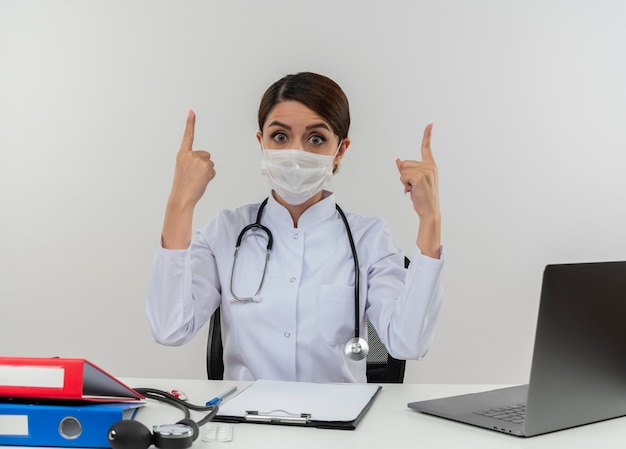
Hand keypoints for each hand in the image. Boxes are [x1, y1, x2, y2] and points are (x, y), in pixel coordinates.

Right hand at [168, 110, 215, 208]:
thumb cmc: (182, 186)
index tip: (192, 111)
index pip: (187, 136)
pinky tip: (201, 182)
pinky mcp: (206, 166)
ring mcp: (198, 160)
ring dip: (206, 172)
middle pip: (206, 155)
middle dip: (203, 165)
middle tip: (194, 176)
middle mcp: (189, 154)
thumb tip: (205, 164)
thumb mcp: (183, 170)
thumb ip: (192, 162)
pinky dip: (209, 177)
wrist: (181, 197)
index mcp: (182, 154)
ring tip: (196, 180)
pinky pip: (213, 170)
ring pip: (210, 163)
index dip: (190, 123)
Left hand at [396, 123, 440, 257]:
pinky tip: (413, 191)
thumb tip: (397, 160)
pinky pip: (403, 177)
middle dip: (405, 176)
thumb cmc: (423, 197)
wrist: (429, 211)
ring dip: (405, 182)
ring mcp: (426, 171)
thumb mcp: (415, 182)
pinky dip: (405, 185)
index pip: (427, 147)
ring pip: (403, 170)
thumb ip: (407, 170)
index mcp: (431, 166)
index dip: (427, 135)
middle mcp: (430, 166)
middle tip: (414, 188)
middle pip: (405, 163)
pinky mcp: (420, 177)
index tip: (430, 123)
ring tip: (414, 190)